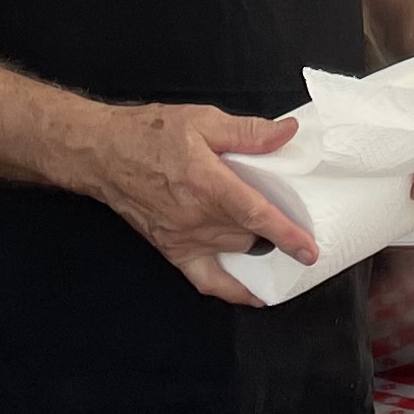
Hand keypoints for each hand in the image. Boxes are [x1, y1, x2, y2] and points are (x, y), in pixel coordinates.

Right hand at [85, 102, 310, 304]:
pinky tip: (253, 293)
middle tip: (290, 211)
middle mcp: (196, 217)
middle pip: (250, 234)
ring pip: (235, 250)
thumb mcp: (203, 121)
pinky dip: (231, 290)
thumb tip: (287, 133)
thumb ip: (248, 131)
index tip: (310, 250)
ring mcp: (182, 238)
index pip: (255, 216)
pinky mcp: (171, 249)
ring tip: (272, 236)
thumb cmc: (151, 133)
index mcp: (207, 184)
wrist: (103, 154)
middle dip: (272, 226)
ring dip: (255, 244)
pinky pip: (206, 280)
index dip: (286, 235)